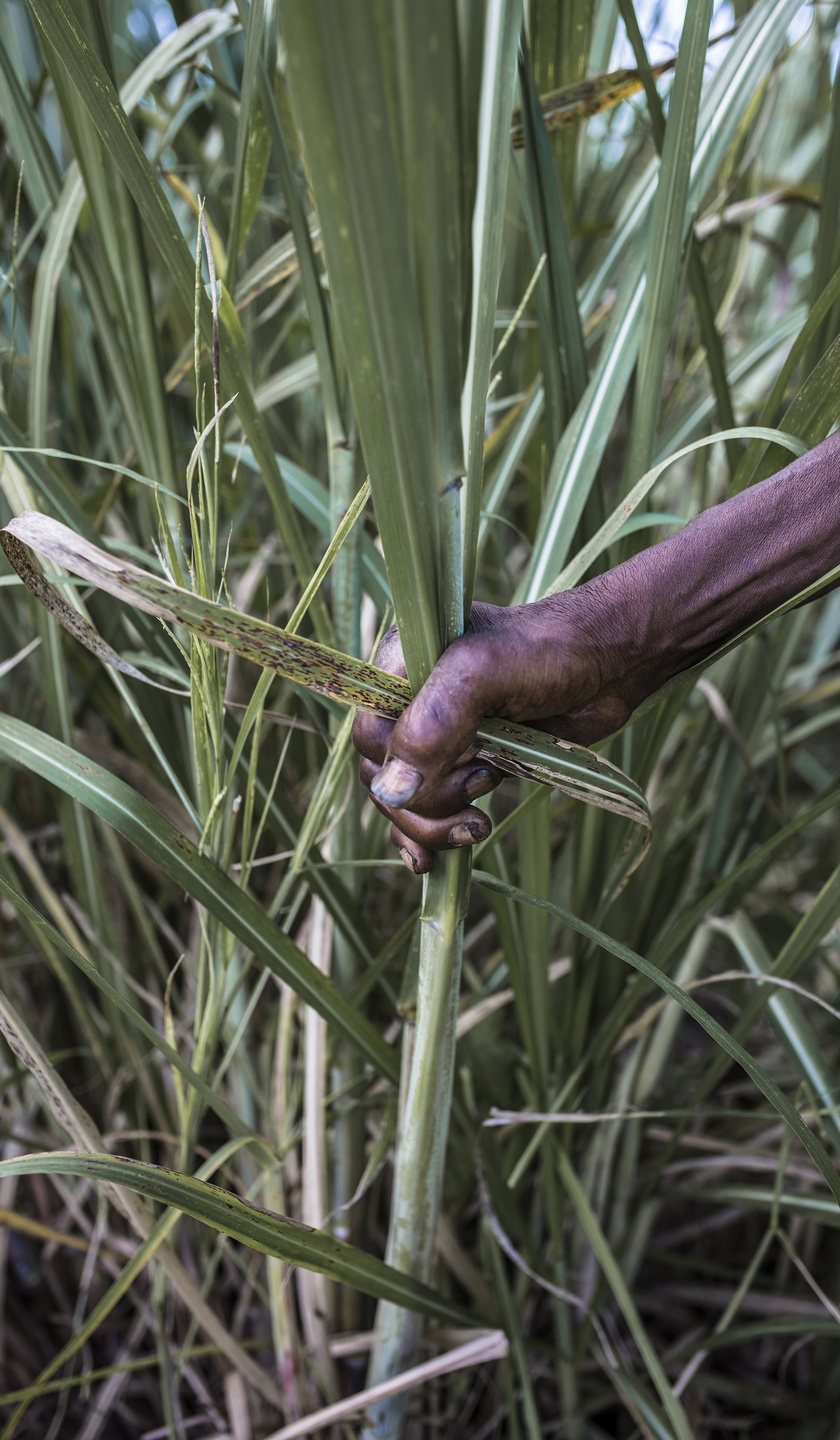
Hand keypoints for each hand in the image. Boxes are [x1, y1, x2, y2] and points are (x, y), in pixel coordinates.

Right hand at [352, 593, 637, 873]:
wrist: (611, 663)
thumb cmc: (549, 651)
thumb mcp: (483, 674)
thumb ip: (433, 727)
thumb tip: (391, 792)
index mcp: (400, 666)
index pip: (369, 735)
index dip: (398, 765)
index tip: (456, 764)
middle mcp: (411, 702)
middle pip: (382, 776)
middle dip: (423, 802)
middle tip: (479, 789)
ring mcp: (440, 738)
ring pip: (406, 801)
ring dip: (434, 824)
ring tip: (480, 822)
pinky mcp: (468, 764)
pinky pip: (429, 810)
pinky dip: (427, 837)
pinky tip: (432, 862)